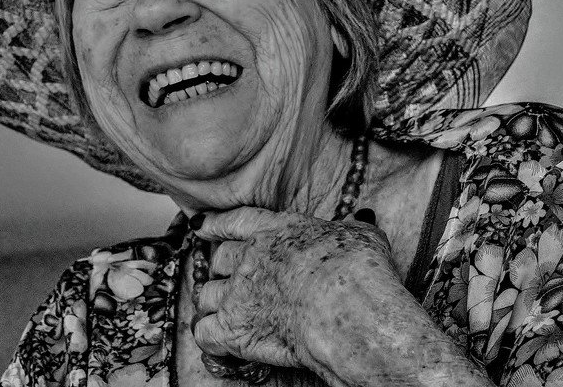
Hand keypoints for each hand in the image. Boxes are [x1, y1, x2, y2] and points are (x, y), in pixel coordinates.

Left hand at [190, 207, 401, 374]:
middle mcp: (251, 256)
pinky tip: (220, 341)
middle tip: (230, 279)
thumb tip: (360, 226)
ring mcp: (238, 292)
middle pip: (219, 259)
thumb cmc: (359, 270)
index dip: (216, 224)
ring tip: (226, 313)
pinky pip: (204, 332)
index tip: (202, 226)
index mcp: (278, 229)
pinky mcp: (233, 329)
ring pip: (208, 295)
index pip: (237, 221)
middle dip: (221, 269)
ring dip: (215, 304)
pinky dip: (210, 338)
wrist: (345, 306)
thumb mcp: (360, 235)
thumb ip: (350, 229)